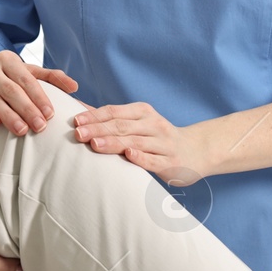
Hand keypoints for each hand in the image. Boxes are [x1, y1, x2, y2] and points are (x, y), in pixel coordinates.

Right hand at [0, 48, 78, 135]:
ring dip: (9, 116)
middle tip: (41, 127)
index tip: (51, 114)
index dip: (39, 97)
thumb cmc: (0, 77)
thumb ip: (49, 78)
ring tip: (22, 130)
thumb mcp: (23, 72)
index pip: (26, 79)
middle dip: (27, 109)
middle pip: (10, 90)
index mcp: (7, 59)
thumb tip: (75, 87)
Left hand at [70, 101, 210, 185]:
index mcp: (143, 112)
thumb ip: (111, 117)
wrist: (196, 150)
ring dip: (114, 142)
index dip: (95, 116)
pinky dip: (141, 157)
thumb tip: (78, 108)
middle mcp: (153, 125)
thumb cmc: (157, 136)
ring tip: (95, 144)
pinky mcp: (171, 163)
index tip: (75, 121)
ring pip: (136, 142)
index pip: (114, 112)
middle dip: (98, 129)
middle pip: (122, 126)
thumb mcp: (138, 122)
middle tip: (78, 133)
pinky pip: (154, 160)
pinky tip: (129, 155)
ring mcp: (163, 144)